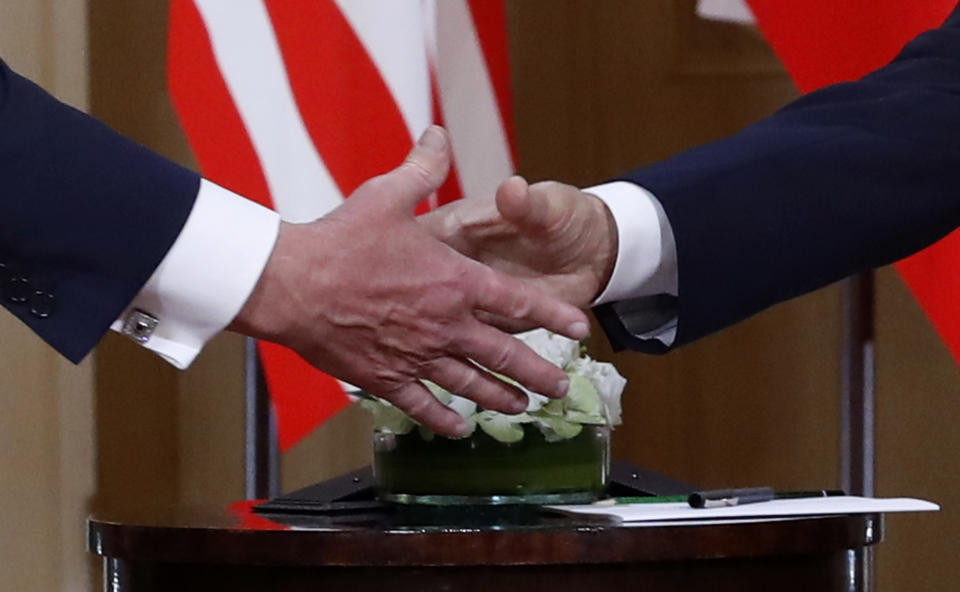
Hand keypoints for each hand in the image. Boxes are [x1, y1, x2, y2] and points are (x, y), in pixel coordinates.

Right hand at [230, 127, 590, 436]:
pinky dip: (442, 419)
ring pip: (471, 385)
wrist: (292, 285)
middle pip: (504, 356)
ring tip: (523, 408)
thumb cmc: (340, 240)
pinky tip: (458, 429)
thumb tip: (438, 133)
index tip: (579, 329)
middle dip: (538, 373)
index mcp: (454, 281)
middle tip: (561, 387)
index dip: (553, 316)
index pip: (519, 303)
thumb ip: (422, 167)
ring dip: (501, 398)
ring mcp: (417, 355)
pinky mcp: (385, 378)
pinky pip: (422, 404)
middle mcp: (445, 324)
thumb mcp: (387, 195)